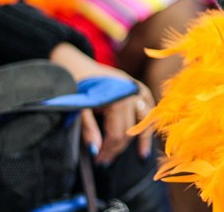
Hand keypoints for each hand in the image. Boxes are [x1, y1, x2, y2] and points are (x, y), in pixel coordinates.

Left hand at [50, 43, 154, 163]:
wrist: (74, 63)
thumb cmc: (74, 84)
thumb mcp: (78, 107)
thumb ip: (88, 129)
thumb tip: (96, 151)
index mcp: (118, 99)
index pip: (118, 134)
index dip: (108, 151)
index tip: (98, 161)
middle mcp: (133, 94)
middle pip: (130, 131)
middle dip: (118, 148)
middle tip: (105, 161)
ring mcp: (138, 89)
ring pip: (145, 120)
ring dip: (142, 138)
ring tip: (141, 154)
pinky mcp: (138, 87)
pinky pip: (148, 107)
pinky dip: (147, 120)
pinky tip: (146, 131)